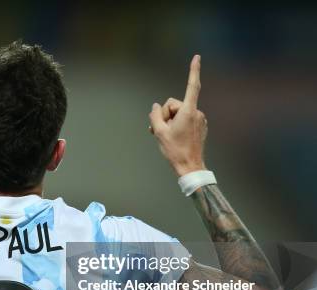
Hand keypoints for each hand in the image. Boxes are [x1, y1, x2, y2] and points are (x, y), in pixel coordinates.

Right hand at [149, 55, 207, 176]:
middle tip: (161, 130)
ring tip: (167, 136)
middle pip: (175, 104)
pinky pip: (185, 119)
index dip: (193, 70)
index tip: (197, 57)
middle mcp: (197, 112)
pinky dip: (178, 125)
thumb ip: (155, 115)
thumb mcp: (158, 132)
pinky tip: (175, 137)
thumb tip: (155, 106)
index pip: (192, 86)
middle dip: (166, 114)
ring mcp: (200, 119)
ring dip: (171, 121)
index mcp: (188, 112)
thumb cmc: (174, 150)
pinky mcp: (200, 126)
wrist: (190, 167)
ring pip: (179, 112)